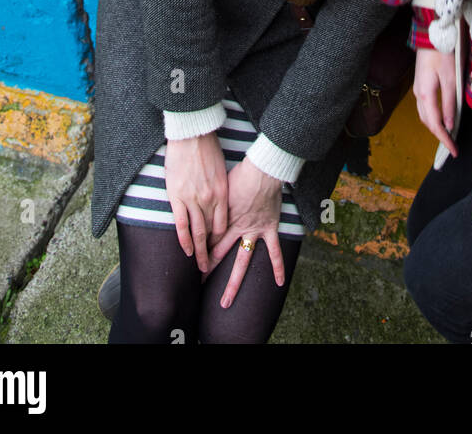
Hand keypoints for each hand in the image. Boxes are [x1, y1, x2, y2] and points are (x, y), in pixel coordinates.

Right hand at [164, 134, 228, 271]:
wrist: (192, 134)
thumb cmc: (207, 148)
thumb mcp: (220, 171)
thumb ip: (219, 189)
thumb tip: (217, 201)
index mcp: (222, 193)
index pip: (222, 224)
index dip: (220, 239)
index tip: (217, 249)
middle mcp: (210, 199)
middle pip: (211, 232)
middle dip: (211, 252)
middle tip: (209, 268)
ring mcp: (193, 199)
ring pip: (197, 232)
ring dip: (198, 252)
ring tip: (199, 267)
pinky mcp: (177, 197)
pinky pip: (181, 224)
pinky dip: (184, 240)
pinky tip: (185, 251)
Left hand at [206, 157, 284, 307]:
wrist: (262, 170)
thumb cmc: (241, 174)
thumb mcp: (221, 187)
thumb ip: (213, 202)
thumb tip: (201, 207)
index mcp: (224, 218)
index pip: (209, 238)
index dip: (200, 249)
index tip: (192, 260)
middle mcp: (237, 229)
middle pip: (219, 254)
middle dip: (208, 269)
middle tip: (198, 284)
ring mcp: (254, 231)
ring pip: (242, 261)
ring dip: (233, 282)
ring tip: (225, 302)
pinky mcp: (269, 229)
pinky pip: (275, 252)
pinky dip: (278, 267)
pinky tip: (279, 284)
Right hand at [413, 48, 458, 157]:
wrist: (430, 36)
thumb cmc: (441, 55)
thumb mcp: (450, 79)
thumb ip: (450, 103)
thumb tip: (450, 124)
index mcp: (426, 95)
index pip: (435, 124)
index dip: (444, 139)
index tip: (453, 150)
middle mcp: (418, 94)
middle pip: (427, 122)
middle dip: (439, 136)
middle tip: (452, 146)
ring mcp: (418, 89)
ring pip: (425, 115)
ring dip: (435, 127)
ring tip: (448, 135)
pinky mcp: (420, 84)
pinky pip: (425, 107)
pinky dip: (433, 117)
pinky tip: (441, 118)